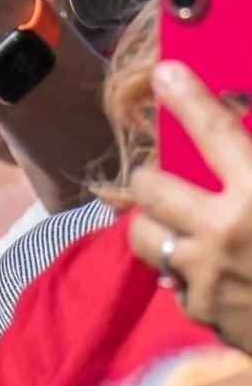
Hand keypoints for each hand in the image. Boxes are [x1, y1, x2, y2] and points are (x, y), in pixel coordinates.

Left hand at [127, 60, 251, 351]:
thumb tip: (242, 135)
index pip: (215, 132)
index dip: (189, 98)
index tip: (167, 73)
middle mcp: (226, 230)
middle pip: (151, 187)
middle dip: (151, 175)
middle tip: (162, 174)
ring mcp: (207, 274)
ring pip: (143, 235)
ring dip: (152, 221)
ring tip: (172, 218)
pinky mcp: (202, 312)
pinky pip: (171, 279)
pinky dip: (182, 269)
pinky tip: (207, 266)